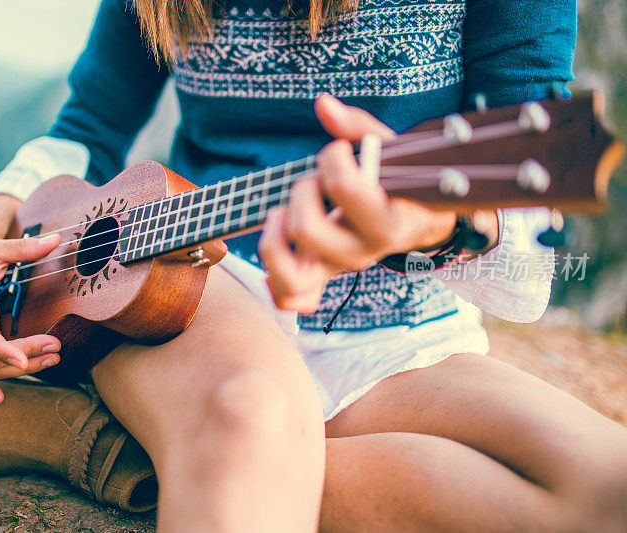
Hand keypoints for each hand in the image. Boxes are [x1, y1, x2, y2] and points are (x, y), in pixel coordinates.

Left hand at [259, 94, 456, 312]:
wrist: (415, 219)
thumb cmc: (399, 180)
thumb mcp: (390, 150)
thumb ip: (358, 127)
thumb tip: (323, 105)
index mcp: (387, 221)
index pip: (344, 189)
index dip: (332, 158)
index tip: (338, 150)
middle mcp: (362, 252)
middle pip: (307, 231)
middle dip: (301, 191)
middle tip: (313, 180)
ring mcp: (337, 268)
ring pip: (292, 277)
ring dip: (274, 241)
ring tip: (280, 213)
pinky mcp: (320, 276)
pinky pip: (290, 299)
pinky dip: (273, 283)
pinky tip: (277, 245)